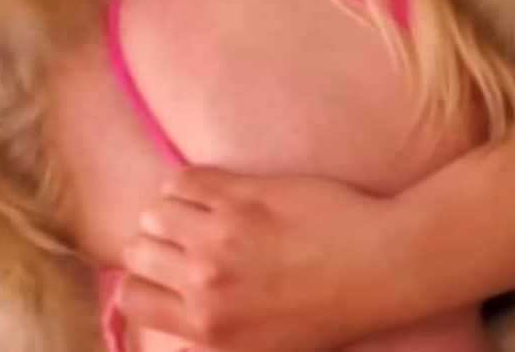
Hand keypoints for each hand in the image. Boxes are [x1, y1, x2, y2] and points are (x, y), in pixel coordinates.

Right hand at [116, 167, 413, 351]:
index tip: (164, 270)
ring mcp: (222, 235)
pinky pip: (185, 180)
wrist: (383, 266)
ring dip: (172, 210)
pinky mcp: (244, 196)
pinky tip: (212, 190)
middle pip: (139, 250)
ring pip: (156, 211)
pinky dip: (188, 183)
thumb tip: (177, 340)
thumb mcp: (267, 349)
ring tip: (200, 212)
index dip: (143, 280)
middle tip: (185, 239)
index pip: (131, 297)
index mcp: (207, 327)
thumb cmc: (332, 311)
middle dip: (156, 243)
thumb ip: (213, 344)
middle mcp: (205, 283)